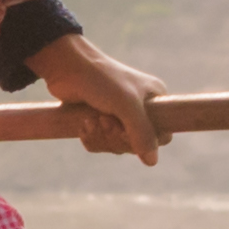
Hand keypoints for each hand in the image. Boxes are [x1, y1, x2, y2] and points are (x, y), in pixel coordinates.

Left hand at [33, 36, 167, 164]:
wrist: (67, 67)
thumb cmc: (102, 80)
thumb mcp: (127, 106)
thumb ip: (142, 133)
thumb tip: (152, 162)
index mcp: (154, 100)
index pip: (161, 135)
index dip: (143, 140)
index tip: (124, 129)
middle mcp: (139, 108)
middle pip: (136, 144)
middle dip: (115, 137)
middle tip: (103, 120)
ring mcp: (118, 115)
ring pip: (116, 146)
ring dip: (101, 137)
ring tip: (90, 119)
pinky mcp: (99, 120)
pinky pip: (100, 144)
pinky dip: (91, 138)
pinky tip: (83, 123)